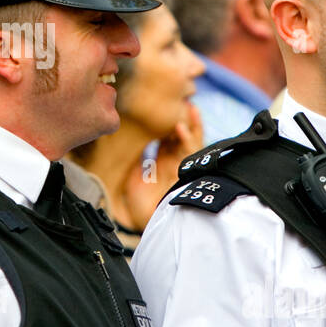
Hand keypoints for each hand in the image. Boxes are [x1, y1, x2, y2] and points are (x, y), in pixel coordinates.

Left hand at [122, 103, 205, 229]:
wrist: (145, 224)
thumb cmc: (139, 206)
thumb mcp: (134, 177)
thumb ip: (137, 161)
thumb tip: (132, 144)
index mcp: (163, 164)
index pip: (169, 141)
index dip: (170, 126)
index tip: (168, 110)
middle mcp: (175, 164)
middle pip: (184, 138)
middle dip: (186, 121)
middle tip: (185, 102)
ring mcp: (182, 169)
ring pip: (193, 143)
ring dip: (192, 126)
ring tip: (190, 108)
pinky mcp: (185, 174)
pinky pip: (191, 155)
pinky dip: (187, 140)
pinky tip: (180, 128)